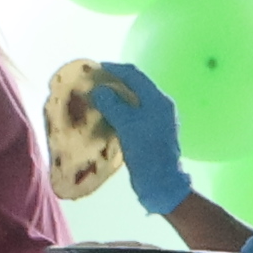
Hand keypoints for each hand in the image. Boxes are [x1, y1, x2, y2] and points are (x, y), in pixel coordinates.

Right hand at [84, 62, 189, 214]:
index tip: (93, 69)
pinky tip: (105, 115)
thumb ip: (112, 104)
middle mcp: (161, 106)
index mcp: (158, 100)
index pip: (134, 75)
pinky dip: (118, 111)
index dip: (113, 69)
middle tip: (92, 83)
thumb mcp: (127, 125)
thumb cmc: (147, 152)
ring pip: (133, 101)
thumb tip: (97, 89)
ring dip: (114, 98)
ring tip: (95, 98)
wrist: (161, 183)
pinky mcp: (151, 133)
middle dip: (112, 83)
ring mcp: (157, 120)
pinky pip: (133, 115)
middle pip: (134, 86)